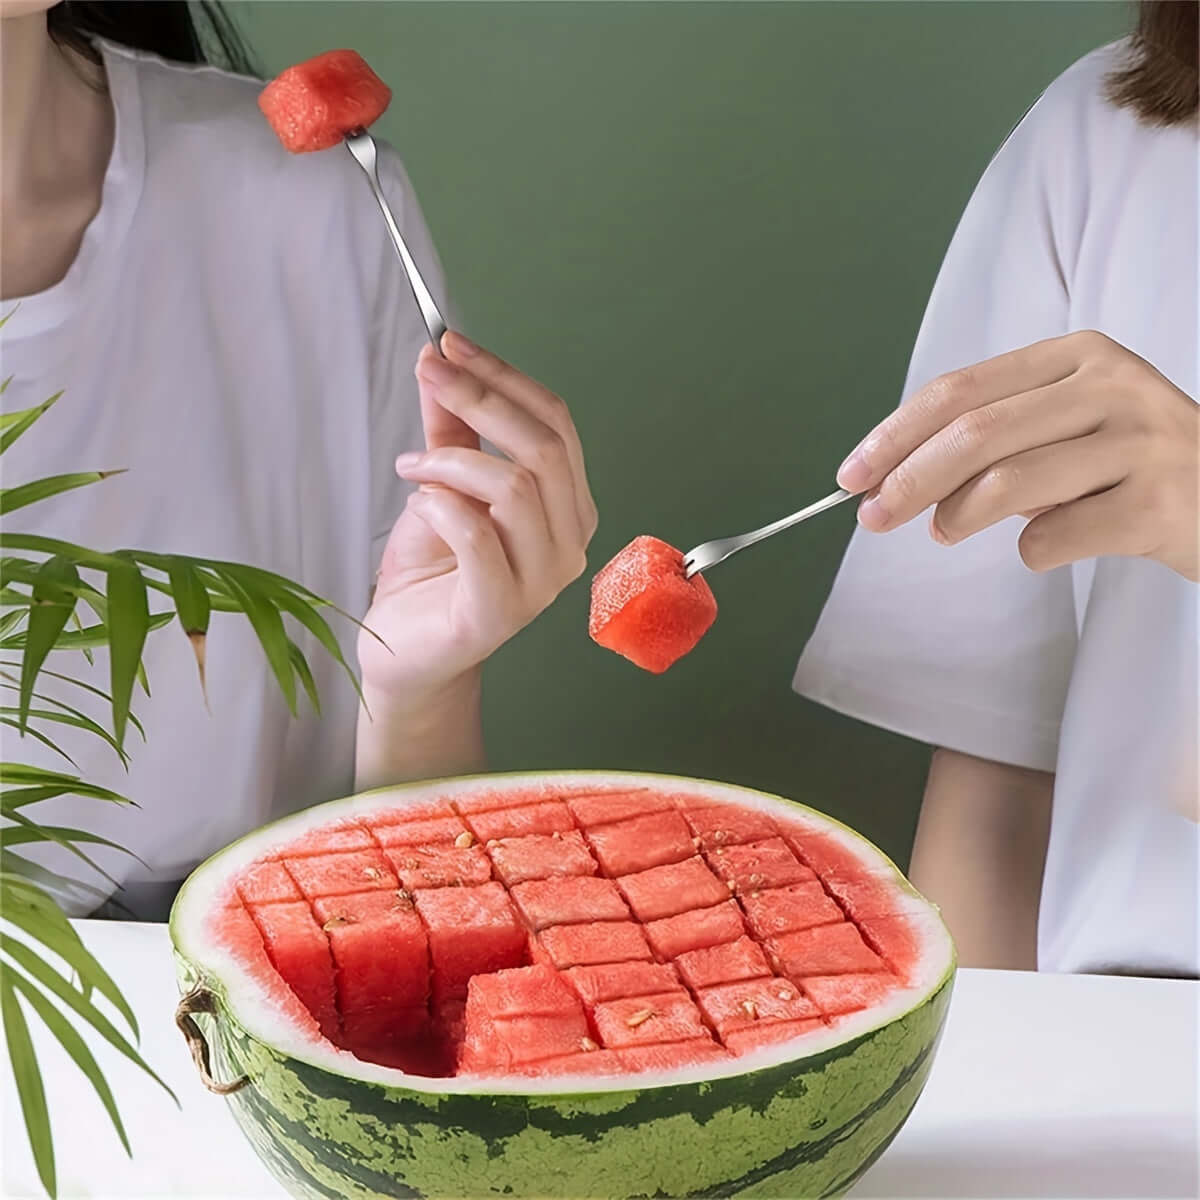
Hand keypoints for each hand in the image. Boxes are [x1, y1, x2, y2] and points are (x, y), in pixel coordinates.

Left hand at [358, 330, 597, 701]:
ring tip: (412, 467)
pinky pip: (479, 536)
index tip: (450, 344)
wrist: (405, 651)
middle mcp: (569, 544)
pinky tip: (420, 503)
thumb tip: (437, 360)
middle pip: (545, 449)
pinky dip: (442, 505)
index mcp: (568, 508)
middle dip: (483, 398)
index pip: (556, 424)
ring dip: (453, 460)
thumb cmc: (432, 571)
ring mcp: (542, 583)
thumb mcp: (442, 483)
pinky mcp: (500, 611)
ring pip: (516, 488)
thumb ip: (448, 428)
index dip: (504, 377)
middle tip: (431, 372)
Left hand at [837, 331, 1198, 579]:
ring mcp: (1143, 441)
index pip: (961, 389)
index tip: (852, 475)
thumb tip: (894, 476)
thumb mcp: (1068, 426)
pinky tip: (1041, 548)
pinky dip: (1031, 551)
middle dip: (909, 479)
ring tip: (944, 532)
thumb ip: (995, 438)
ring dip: (958, 515)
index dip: (896, 435)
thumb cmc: (1131, 465)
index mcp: (1078, 355)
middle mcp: (1113, 386)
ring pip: (1011, 480)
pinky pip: (1058, 535)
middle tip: (872, 517)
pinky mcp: (1161, 502)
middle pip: (976, 432)